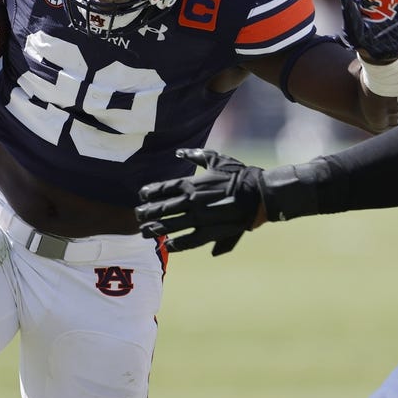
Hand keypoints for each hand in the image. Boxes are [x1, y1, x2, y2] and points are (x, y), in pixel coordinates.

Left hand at [136, 149, 264, 255]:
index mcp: (192, 183)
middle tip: (137, 216)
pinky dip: (176, 244)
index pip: (163, 189)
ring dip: (155, 229)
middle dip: (147, 212)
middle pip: (161, 208)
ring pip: (170, 226)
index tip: (142, 196)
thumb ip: (196, 155)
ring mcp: (200, 218)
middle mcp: (192, 201)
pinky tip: (168, 245)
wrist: (259, 194)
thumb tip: (180, 152)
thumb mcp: (217, 159)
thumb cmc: (239, 175)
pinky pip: (188, 241)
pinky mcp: (210, 232)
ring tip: (144, 232)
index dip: (150, 193)